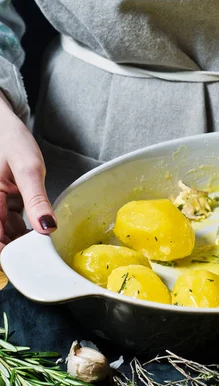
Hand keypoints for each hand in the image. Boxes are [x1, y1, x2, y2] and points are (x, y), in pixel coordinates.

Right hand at [0, 92, 55, 251]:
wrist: (2, 124)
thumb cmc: (10, 139)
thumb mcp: (28, 168)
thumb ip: (37, 199)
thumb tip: (47, 228)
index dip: (9, 255)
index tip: (30, 261)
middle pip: (0, 238)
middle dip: (18, 248)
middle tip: (43, 252)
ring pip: (5, 233)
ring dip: (22, 240)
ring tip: (45, 240)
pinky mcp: (1, 204)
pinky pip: (9, 223)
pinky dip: (23, 228)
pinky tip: (39, 225)